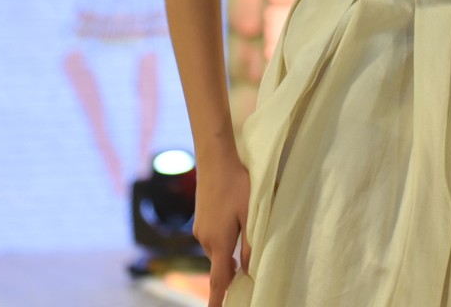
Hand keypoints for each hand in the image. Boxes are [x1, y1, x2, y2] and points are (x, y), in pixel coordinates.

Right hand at [193, 148, 250, 306]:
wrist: (215, 159)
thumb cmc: (237, 184)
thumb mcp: (250, 214)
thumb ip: (250, 244)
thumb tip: (249, 269)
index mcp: (218, 242)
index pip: (218, 280)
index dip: (218, 299)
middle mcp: (205, 239)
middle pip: (220, 266)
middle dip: (231, 273)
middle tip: (247, 274)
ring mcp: (200, 229)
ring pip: (216, 251)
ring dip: (228, 254)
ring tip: (244, 241)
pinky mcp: (200, 220)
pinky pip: (212, 240)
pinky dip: (223, 242)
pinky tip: (234, 226)